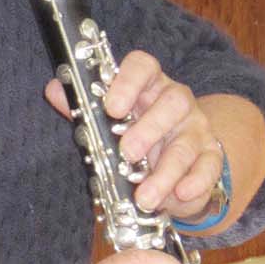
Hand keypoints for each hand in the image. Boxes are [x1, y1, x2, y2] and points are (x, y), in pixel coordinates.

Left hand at [45, 49, 224, 221]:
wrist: (179, 161)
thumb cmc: (137, 134)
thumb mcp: (110, 122)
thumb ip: (84, 108)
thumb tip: (53, 89)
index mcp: (148, 86)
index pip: (144, 67)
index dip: (128, 82)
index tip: (112, 106)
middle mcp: (176, 102)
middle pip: (172, 102)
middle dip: (149, 128)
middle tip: (127, 153)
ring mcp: (196, 129)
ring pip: (186, 144)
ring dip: (165, 172)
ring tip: (144, 196)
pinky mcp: (211, 156)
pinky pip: (209, 167)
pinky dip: (195, 183)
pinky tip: (179, 195)